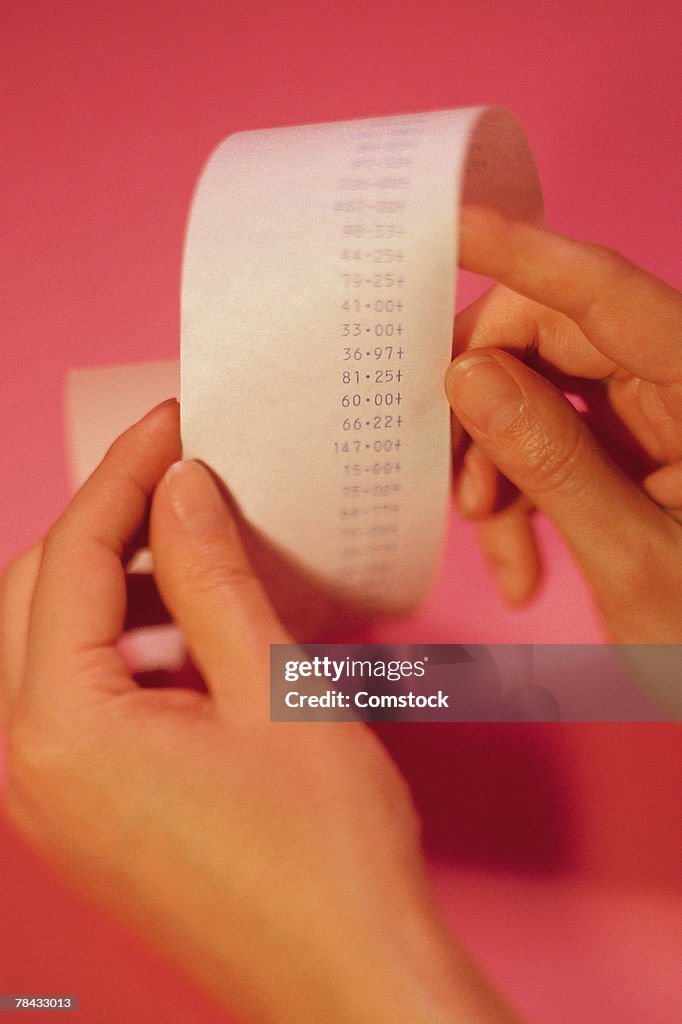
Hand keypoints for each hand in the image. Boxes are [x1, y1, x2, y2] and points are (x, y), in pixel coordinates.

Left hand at [1, 401, 521, 1023]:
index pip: (65, 558)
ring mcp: (51, 801)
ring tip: (191, 551)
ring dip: (110, 587)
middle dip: (103, 526)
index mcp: (62, 729)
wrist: (353, 978)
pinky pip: (78, 703)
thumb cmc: (326, 850)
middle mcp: (30, 767)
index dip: (123, 476)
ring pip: (48, 649)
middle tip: (179, 479)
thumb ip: (211, 574)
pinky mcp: (86, 818)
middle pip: (31, 597)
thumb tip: (179, 489)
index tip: (172, 424)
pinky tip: (191, 634)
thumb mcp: (274, 684)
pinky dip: (123, 650)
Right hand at [447, 206, 681, 641]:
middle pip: (555, 341)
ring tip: (493, 537)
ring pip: (543, 396)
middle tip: (456, 483)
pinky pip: (556, 444)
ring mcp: (658, 420)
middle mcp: (681, 388)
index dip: (523, 253)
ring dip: (499, 465)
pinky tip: (521, 563)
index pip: (606, 292)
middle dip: (488, 406)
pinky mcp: (637, 454)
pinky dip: (522, 496)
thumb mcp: (634, 559)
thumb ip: (552, 462)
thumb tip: (471, 375)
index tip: (451, 224)